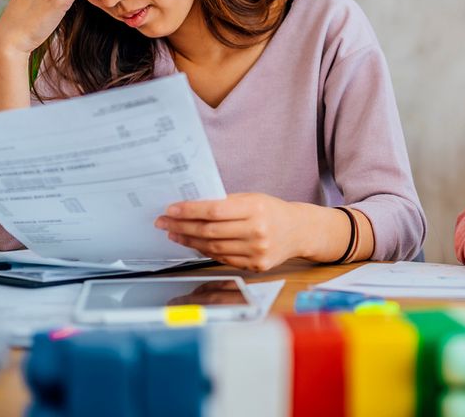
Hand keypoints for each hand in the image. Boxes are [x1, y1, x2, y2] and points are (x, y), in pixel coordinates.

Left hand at [154, 193, 306, 271]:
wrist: (299, 231)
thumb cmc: (272, 211)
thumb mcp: (253, 198)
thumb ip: (225, 203)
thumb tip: (191, 207)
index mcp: (255, 209)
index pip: (214, 211)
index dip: (189, 211)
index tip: (171, 210)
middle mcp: (257, 231)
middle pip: (209, 231)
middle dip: (182, 226)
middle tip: (164, 222)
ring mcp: (257, 251)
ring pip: (213, 248)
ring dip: (189, 241)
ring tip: (174, 233)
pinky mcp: (256, 266)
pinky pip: (223, 259)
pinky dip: (205, 251)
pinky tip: (194, 244)